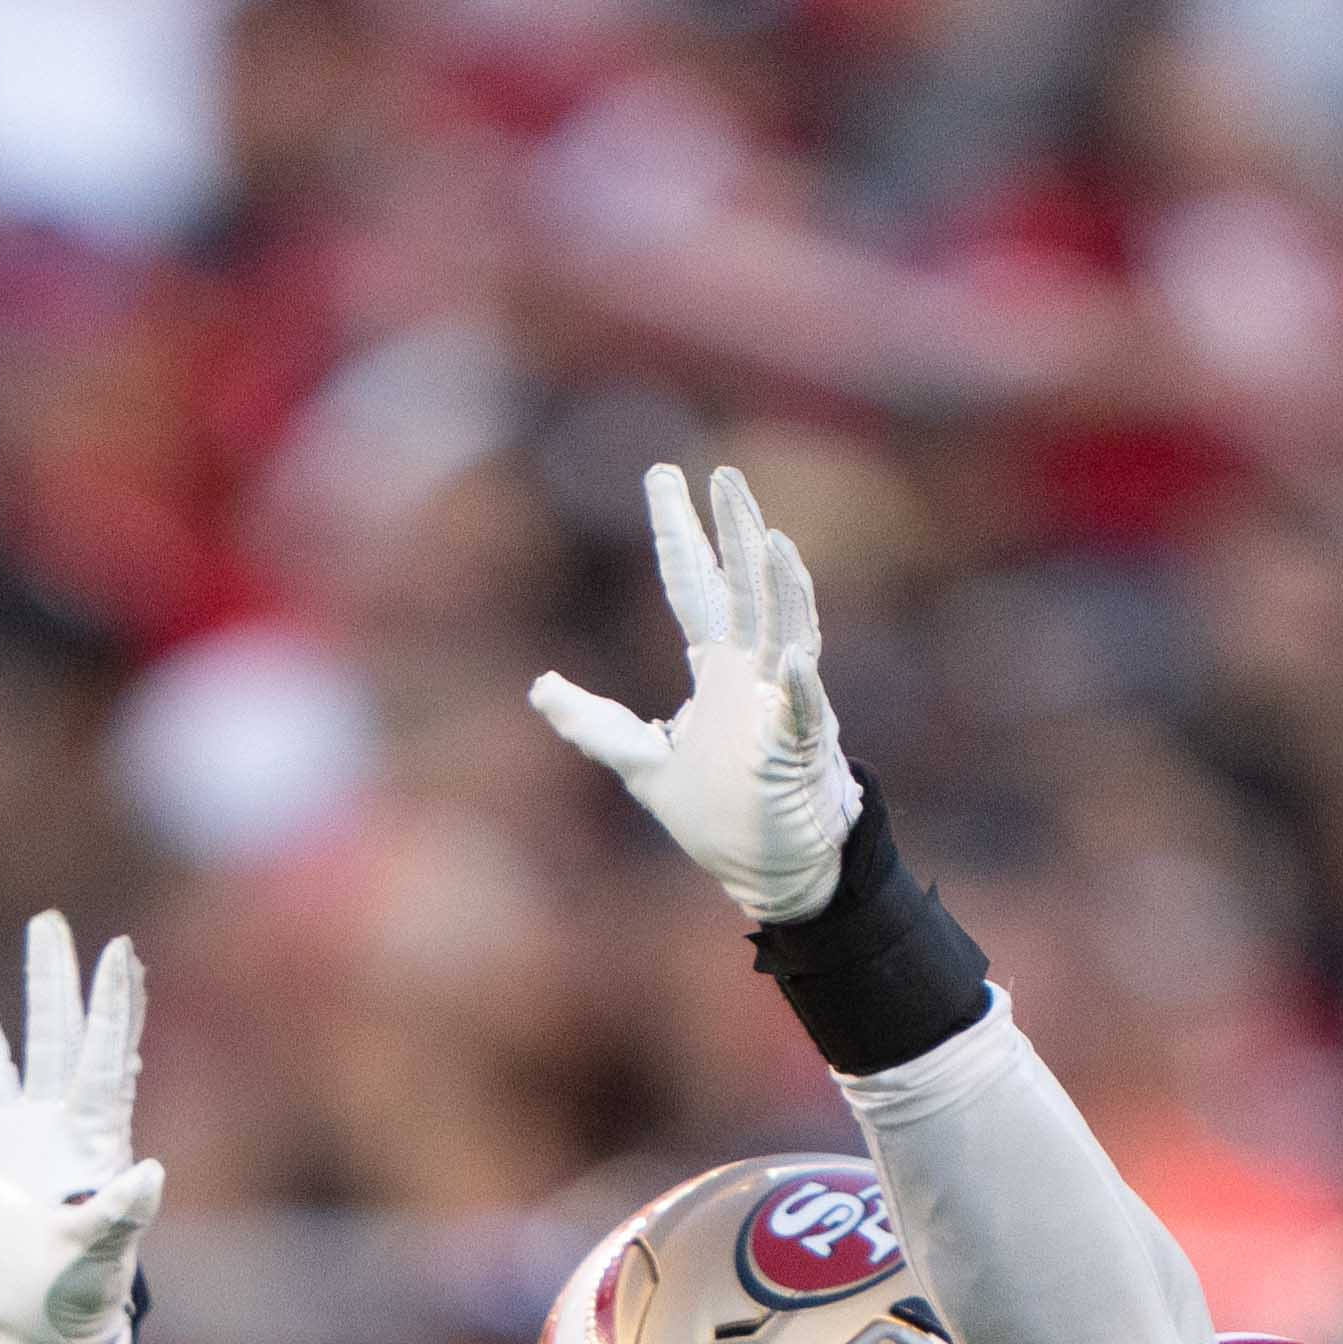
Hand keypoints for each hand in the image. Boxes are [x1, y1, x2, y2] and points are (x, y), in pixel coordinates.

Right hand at [0, 917, 164, 1343]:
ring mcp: (0, 1147)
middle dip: (51, 980)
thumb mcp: (100, 1258)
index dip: (113, 1003)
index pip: (103, 1056)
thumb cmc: (77, 1305)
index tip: (121, 950)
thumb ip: (120, 1215)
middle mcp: (48, 1131)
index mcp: (91, 1142)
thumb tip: (151, 1173)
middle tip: (50, 923)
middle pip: (50, 1036)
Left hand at [525, 457, 861, 926]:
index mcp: (715, 669)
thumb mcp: (641, 764)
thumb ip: (595, 725)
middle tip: (721, 475)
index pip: (693, 585)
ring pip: (783, 628)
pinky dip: (798, 686)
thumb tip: (539, 685)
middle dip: (733, 531)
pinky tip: (792, 658)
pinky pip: (802, 712)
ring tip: (769, 536)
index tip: (662, 475)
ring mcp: (782, 704)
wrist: (775, 869)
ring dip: (778, 585)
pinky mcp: (799, 750)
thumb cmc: (719, 814)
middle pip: (742, 587)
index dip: (677, 533)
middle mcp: (752, 672)